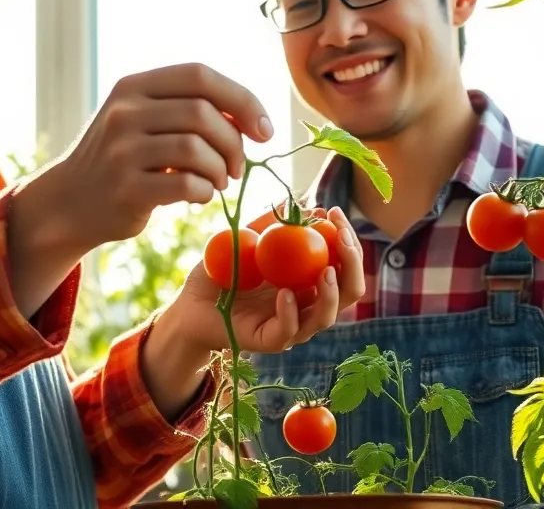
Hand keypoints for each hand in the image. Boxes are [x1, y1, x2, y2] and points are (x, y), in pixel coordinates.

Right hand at [5, 63, 272, 316]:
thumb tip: (250, 116)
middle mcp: (124, 112)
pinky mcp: (126, 188)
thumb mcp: (143, 119)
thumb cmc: (122, 158)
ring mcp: (122, 150)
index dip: (242, 99)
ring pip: (197, 149)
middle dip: (234, 142)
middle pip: (203, 113)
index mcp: (133, 86)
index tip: (263, 129)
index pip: (200, 76)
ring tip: (218, 181)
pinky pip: (186, 184)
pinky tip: (199, 196)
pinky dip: (205, 192)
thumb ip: (187, 109)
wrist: (70, 202)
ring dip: (221, 169)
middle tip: (237, 166)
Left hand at [167, 206, 365, 355]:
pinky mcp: (269, 341)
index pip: (345, 264)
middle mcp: (308, 305)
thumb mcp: (246, 241)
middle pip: (350, 291)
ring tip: (325, 269)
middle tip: (342, 237)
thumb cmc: (222, 273)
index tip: (335, 212)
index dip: (348, 239)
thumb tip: (301, 202)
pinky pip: (288, 331)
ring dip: (332, 293)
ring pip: (326, 316)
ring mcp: (291, 326)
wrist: (190, 304)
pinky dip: (291, 312)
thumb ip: (271, 224)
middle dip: (353, 263)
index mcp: (310, 281)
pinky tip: (286, 293)